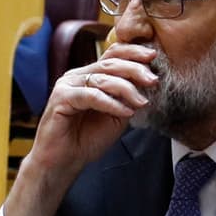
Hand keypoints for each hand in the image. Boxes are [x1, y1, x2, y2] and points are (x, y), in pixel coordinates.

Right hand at [2, 43, 157, 215]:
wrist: (64, 162)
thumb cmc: (88, 139)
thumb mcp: (117, 115)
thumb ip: (129, 97)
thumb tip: (149, 81)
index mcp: (90, 75)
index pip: (113, 54)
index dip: (133, 52)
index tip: (154, 56)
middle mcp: (78, 76)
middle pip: (110, 62)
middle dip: (135, 69)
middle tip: (153, 80)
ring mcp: (67, 85)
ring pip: (102, 78)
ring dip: (127, 89)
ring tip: (142, 102)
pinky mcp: (61, 98)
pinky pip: (91, 96)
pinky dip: (111, 103)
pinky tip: (125, 111)